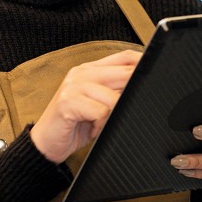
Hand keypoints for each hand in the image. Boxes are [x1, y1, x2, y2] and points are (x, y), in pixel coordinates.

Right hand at [30, 49, 140, 163]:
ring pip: (115, 97)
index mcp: (90, 69)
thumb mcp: (99, 105)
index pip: (125, 57)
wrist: (45, 144)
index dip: (143, 65)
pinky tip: (92, 130)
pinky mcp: (67, 102)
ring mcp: (73, 86)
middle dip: (134, 94)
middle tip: (128, 111)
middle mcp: (82, 73)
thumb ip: (116, 92)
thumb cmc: (75, 125)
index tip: (156, 79)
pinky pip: (101, 112)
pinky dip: (101, 125)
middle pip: (124, 74)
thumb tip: (145, 89)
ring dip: (114, 116)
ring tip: (102, 125)